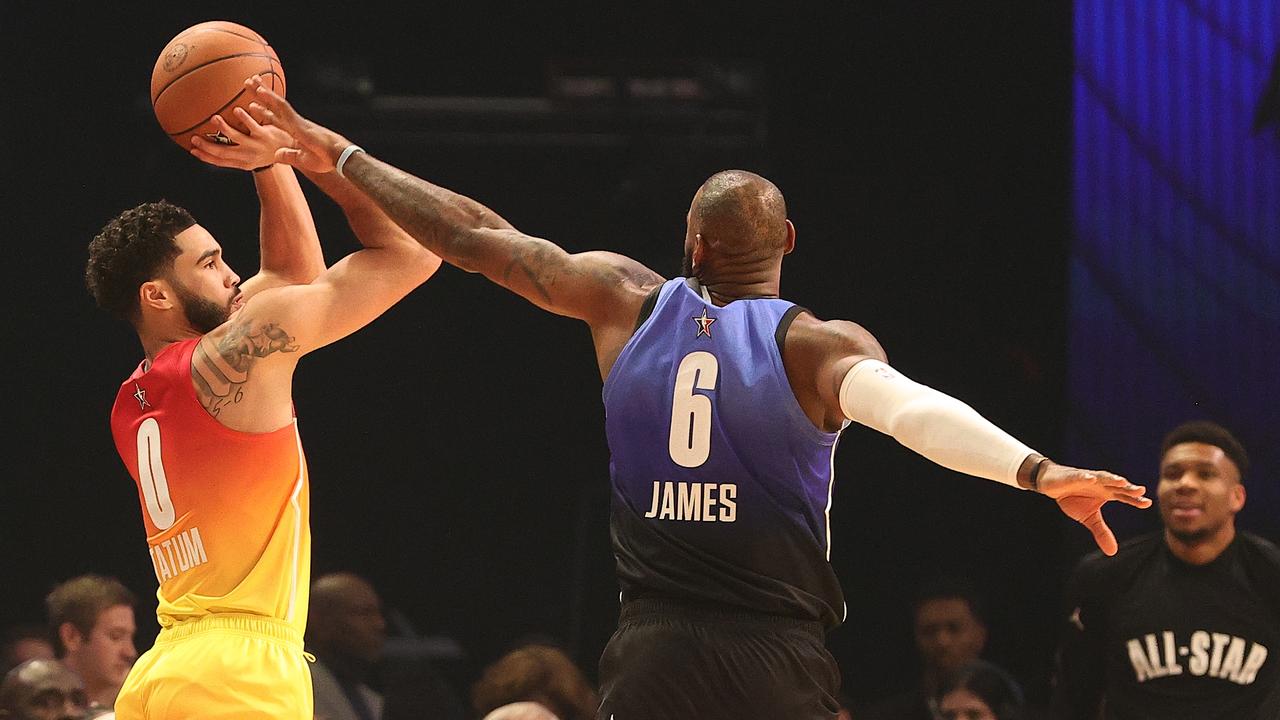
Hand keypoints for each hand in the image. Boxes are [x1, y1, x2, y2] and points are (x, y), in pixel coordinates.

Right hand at [189, 106, 295, 170]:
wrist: (293, 151)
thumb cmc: (268, 151)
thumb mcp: (252, 157)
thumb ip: (237, 150)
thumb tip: (218, 142)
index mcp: (243, 163)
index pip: (221, 162)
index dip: (205, 157)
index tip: (192, 150)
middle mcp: (249, 156)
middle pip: (224, 153)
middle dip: (208, 146)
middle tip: (194, 137)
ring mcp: (257, 145)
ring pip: (237, 138)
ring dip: (224, 128)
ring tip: (214, 118)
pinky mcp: (265, 135)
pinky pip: (253, 126)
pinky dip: (245, 118)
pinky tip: (237, 110)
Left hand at [245, 75, 354, 173]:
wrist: (336, 156)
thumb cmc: (323, 159)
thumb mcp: (302, 159)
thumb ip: (288, 156)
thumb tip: (276, 155)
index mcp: (294, 131)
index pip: (276, 119)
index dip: (264, 112)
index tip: (253, 104)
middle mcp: (293, 122)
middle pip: (273, 106)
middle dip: (261, 95)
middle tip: (248, 83)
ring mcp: (295, 120)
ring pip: (275, 102)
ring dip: (262, 91)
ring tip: (250, 80)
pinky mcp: (297, 120)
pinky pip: (282, 107)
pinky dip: (270, 98)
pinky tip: (260, 91)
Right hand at [1036, 462, 1151, 555]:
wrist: (1051, 483)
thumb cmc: (1072, 498)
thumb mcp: (1088, 518)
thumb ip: (1101, 532)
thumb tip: (1113, 552)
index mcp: (1107, 493)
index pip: (1124, 496)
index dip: (1135, 500)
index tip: (1147, 503)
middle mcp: (1101, 484)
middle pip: (1117, 486)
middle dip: (1127, 488)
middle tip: (1140, 491)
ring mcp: (1088, 478)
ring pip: (1102, 477)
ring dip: (1112, 479)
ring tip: (1122, 482)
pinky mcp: (1073, 476)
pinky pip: (1080, 476)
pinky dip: (1086, 477)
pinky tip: (1091, 479)